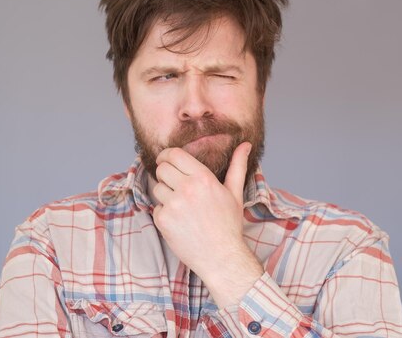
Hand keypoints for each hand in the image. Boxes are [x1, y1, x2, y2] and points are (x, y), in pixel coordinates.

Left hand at [151, 142, 263, 306]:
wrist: (222, 257)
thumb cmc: (229, 225)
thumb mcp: (235, 193)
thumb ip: (237, 166)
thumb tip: (245, 145)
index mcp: (203, 178)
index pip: (174, 154)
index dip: (166, 155)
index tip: (166, 160)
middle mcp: (186, 188)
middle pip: (161, 169)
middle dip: (165, 174)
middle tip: (175, 185)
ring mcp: (173, 205)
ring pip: (157, 188)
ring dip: (166, 195)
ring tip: (182, 207)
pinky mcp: (163, 220)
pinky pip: (156, 207)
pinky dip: (165, 213)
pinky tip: (180, 222)